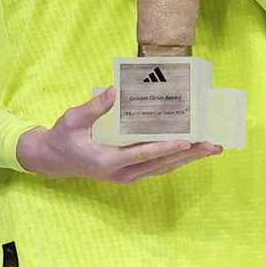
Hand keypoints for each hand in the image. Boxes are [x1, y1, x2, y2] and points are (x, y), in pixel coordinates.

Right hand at [16, 88, 220, 181]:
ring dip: (187, 158)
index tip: (186, 141)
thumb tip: (115, 90)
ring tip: (210, 148)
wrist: (52, 160)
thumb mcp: (73, 119)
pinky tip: (190, 151)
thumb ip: (95, 107)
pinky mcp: (128, 172)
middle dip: (189, 155)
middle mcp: (122, 173)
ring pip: (163, 168)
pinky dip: (174, 159)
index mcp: (109, 161)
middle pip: (161, 164)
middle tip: (213, 145)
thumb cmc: (63, 137)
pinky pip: (156, 167)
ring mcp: (126, 175)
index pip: (143, 154)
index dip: (165, 147)